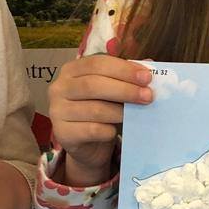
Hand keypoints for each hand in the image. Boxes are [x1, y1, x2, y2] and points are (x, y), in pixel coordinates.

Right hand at [47, 56, 152, 186]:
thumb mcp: (112, 91)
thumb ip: (127, 77)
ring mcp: (57, 111)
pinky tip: (115, 131)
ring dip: (120, 112)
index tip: (147, 77)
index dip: (123, 69)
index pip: (97, 63)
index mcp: (71, 70)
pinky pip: (92, 130)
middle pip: (94, 85)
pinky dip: (109, 131)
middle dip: (125, 90)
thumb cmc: (101, 111)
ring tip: (137, 114)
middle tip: (148, 96)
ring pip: (95, 109)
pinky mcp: (62, 133)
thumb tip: (151, 65)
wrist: (87, 145)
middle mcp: (59, 88)